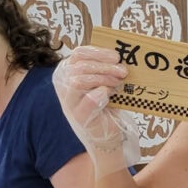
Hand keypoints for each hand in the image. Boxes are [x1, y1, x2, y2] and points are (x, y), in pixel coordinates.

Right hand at [53, 48, 139, 174]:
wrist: (107, 135)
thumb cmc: (106, 105)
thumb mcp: (104, 81)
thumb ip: (105, 68)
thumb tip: (119, 54)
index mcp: (69, 72)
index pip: (78, 54)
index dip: (98, 53)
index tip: (116, 56)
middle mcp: (64, 86)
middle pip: (80, 66)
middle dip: (104, 67)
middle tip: (123, 71)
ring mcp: (69, 102)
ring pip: (79, 80)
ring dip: (103, 79)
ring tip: (118, 84)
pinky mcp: (78, 117)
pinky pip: (87, 100)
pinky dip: (99, 95)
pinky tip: (107, 95)